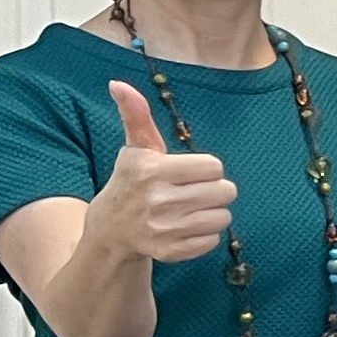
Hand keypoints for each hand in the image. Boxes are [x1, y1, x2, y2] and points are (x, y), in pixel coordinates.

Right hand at [93, 80, 235, 263]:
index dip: (206, 168)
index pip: (215, 166)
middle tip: (193, 190)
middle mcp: (157, 200)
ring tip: (190, 208)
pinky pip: (213, 240)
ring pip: (223, 217)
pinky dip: (205, 234)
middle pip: (225, 191)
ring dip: (213, 211)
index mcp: (152, 170)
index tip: (188, 171)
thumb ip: (135, 114)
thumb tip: (118, 84)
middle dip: (214, 189)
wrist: (111, 228)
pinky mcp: (172, 252)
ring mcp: (165, 229)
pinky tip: (185, 227)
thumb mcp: (136, 147)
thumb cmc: (132, 180)